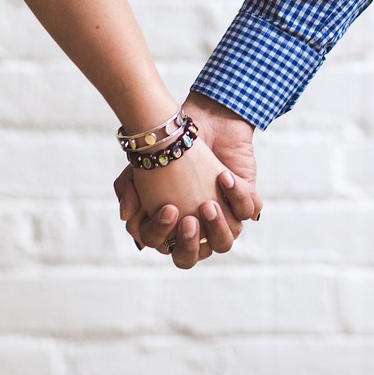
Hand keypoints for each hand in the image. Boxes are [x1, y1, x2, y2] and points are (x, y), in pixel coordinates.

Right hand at [114, 91, 261, 267]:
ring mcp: (222, 217)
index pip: (166, 246)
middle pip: (193, 256)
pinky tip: (224, 177)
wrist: (201, 118)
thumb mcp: (140, 167)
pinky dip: (238, 197)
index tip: (168, 209)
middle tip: (190, 220)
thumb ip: (127, 190)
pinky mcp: (244, 201)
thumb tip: (125, 216)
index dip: (164, 234)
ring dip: (217, 228)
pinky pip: (247, 211)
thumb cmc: (169, 147)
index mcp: (171, 227)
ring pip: (224, 242)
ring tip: (208, 204)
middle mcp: (197, 228)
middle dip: (191, 244)